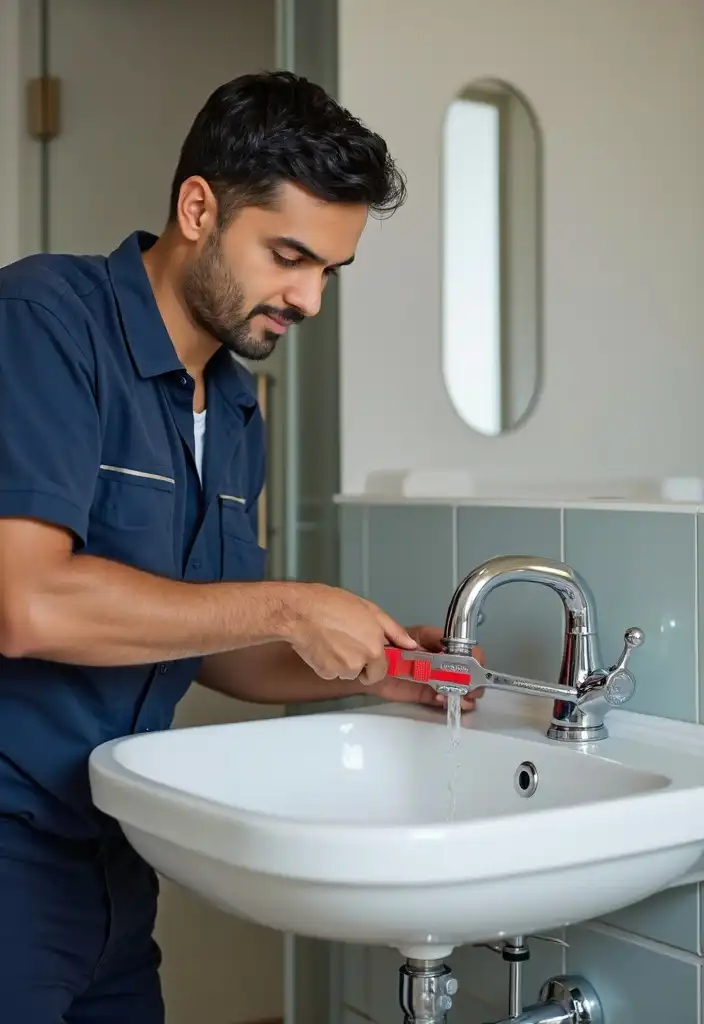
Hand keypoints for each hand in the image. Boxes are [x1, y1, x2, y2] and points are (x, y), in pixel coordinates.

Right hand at [285, 584, 416, 683]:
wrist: (299, 612)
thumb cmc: (329, 605)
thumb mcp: (369, 609)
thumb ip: (393, 630)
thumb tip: (409, 643)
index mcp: (375, 646)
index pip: (383, 669)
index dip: (377, 662)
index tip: (373, 658)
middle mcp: (361, 661)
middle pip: (365, 674)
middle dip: (360, 665)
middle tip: (348, 644)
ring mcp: (343, 668)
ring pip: (347, 672)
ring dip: (342, 663)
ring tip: (332, 639)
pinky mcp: (325, 672)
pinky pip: (330, 672)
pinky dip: (327, 663)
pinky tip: (322, 645)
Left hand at [365, 624, 484, 712]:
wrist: (361, 668)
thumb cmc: (377, 645)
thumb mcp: (392, 633)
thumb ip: (408, 637)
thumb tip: (429, 647)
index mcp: (433, 640)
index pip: (460, 645)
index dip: (471, 654)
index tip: (474, 665)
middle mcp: (438, 659)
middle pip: (466, 668)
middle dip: (473, 678)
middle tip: (470, 687)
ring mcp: (433, 677)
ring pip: (459, 685)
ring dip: (465, 692)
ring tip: (459, 697)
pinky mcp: (424, 694)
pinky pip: (443, 698)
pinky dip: (449, 702)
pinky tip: (445, 701)